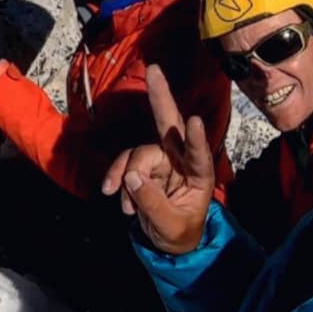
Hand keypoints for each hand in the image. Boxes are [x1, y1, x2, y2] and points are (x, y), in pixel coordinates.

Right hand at [101, 64, 214, 254]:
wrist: (169, 241)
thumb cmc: (181, 232)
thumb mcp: (171, 227)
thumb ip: (153, 204)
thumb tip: (132, 179)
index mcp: (199, 175)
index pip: (199, 155)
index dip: (197, 140)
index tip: (196, 122)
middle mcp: (180, 159)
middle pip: (170, 124)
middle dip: (161, 97)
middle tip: (155, 70)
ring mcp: (161, 159)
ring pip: (138, 153)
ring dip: (126, 176)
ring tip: (127, 208)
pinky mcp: (143, 165)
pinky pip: (124, 164)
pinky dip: (116, 178)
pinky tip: (113, 195)